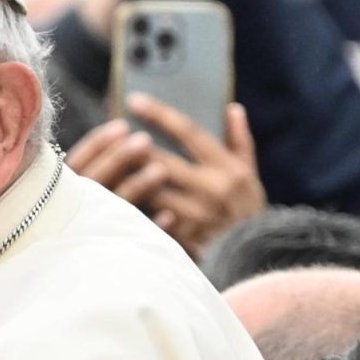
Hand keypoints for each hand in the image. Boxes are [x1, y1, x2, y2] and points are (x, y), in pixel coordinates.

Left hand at [69, 96, 265, 258]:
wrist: (255, 259)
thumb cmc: (248, 213)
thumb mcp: (250, 175)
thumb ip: (240, 141)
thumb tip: (232, 108)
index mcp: (228, 169)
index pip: (189, 133)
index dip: (160, 115)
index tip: (134, 100)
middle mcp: (212, 190)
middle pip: (162, 160)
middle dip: (133, 145)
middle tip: (109, 131)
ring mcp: (195, 216)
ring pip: (150, 190)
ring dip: (127, 176)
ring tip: (104, 161)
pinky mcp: (181, 238)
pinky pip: (149, 218)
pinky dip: (131, 207)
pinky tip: (110, 195)